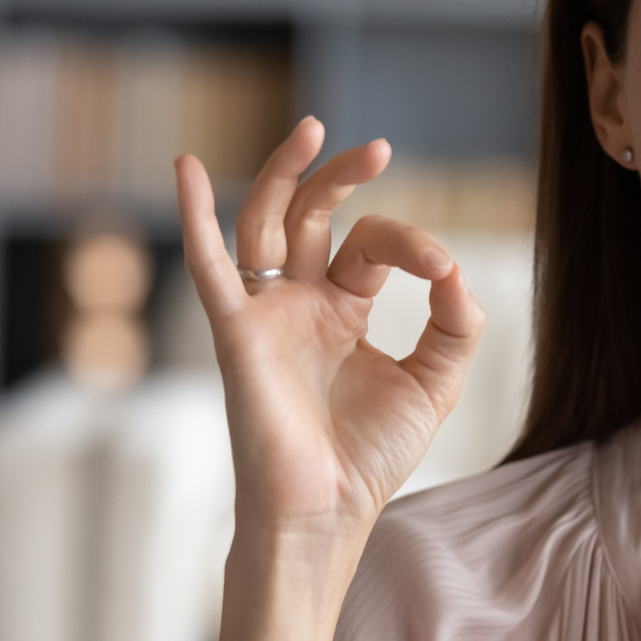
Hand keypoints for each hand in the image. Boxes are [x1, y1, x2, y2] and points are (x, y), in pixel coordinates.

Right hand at [176, 116, 486, 554]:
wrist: (328, 512)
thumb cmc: (371, 455)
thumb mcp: (434, 382)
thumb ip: (455, 325)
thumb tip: (456, 271)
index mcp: (344, 310)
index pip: (373, 248)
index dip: (413, 246)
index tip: (444, 275)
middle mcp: (300, 303)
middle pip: (313, 217)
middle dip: (341, 177)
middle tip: (376, 146)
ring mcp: (266, 314)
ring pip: (265, 224)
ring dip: (284, 174)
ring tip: (313, 128)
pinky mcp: (238, 333)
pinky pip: (209, 267)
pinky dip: (193, 215)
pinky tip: (183, 167)